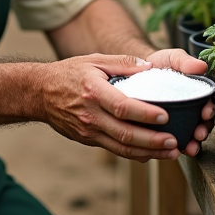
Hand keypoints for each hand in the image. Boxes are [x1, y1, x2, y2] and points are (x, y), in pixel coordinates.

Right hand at [36, 54, 183, 161]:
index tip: (165, 117)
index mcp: (94, 92)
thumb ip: (123, 62)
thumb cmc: (69, 73)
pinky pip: (114, 149)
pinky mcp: (87, 140)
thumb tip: (149, 66)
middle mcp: (90, 115)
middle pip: (125, 134)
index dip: (145, 114)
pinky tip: (151, 154)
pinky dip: (134, 154)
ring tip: (170, 152)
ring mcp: (88, 131)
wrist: (39, 93)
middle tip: (175, 142)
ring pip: (121, 148)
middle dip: (152, 141)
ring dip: (148, 152)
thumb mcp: (94, 60)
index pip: (122, 107)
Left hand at [146, 49, 214, 157]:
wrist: (138, 70)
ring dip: (193, 143)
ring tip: (190, 148)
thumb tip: (201, 67)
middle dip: (203, 130)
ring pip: (190, 134)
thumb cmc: (160, 63)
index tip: (206, 112)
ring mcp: (179, 119)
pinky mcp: (165, 127)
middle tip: (199, 134)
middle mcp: (191, 108)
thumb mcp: (172, 58)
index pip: (208, 104)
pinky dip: (175, 147)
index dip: (210, 110)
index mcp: (196, 93)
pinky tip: (174, 151)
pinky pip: (172, 140)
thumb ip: (185, 62)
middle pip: (202, 123)